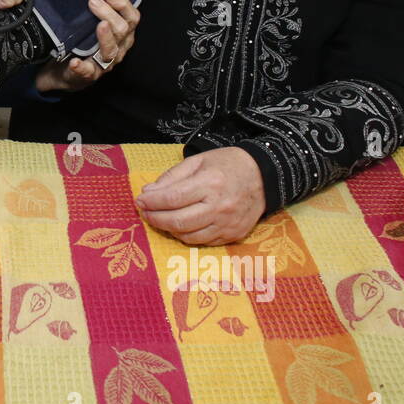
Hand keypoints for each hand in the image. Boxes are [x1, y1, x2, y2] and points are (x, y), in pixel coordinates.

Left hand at [34, 0, 139, 92]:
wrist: (63, 72)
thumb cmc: (81, 44)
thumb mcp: (92, 24)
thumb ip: (96, 8)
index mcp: (122, 35)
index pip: (132, 18)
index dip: (124, 5)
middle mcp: (118, 49)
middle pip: (122, 31)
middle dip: (110, 15)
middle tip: (93, 2)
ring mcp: (104, 64)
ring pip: (110, 51)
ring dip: (105, 37)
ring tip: (99, 25)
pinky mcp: (87, 76)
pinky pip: (86, 72)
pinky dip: (81, 66)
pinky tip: (75, 61)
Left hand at [134, 147, 265, 244]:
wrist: (264, 176)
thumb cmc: (227, 165)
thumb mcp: (198, 161)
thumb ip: (172, 177)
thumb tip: (148, 192)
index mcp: (210, 183)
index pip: (172, 198)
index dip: (152, 202)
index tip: (140, 201)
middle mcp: (220, 206)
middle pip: (178, 221)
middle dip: (155, 218)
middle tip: (145, 213)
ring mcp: (228, 224)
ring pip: (188, 236)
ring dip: (169, 229)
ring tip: (160, 218)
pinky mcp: (233, 235)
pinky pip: (202, 242)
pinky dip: (186, 235)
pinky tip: (180, 225)